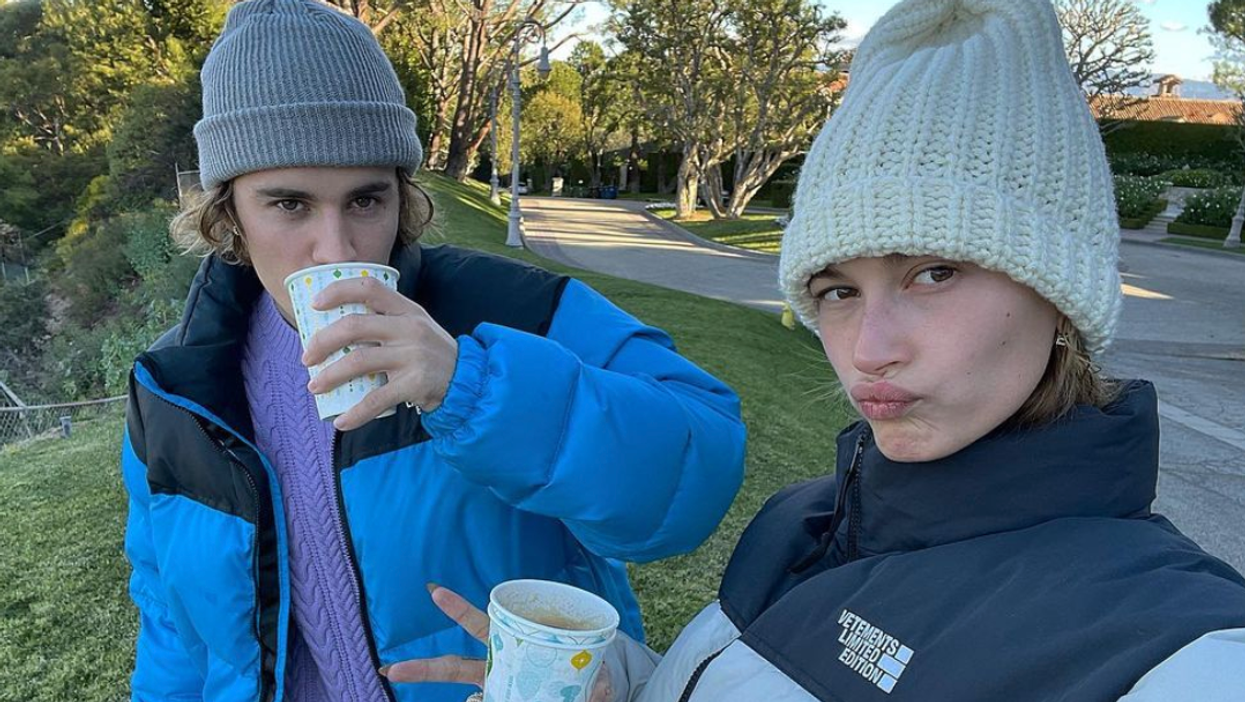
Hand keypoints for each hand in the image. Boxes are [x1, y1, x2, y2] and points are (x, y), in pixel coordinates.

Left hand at [301, 277, 457, 430]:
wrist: (468, 381)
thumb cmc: (430, 353)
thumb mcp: (415, 326)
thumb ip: (385, 322)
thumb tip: (334, 329)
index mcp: (406, 310)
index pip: (368, 288)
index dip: (338, 291)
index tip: (314, 303)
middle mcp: (409, 328)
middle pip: (354, 326)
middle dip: (323, 342)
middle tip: (307, 358)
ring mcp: (412, 356)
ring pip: (358, 362)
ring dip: (329, 376)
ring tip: (315, 387)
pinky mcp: (415, 384)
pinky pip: (376, 399)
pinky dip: (355, 413)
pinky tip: (341, 421)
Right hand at [381, 585, 614, 701]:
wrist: (591, 691)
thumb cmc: (584, 669)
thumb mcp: (592, 668)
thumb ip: (596, 679)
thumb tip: (599, 687)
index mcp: (512, 646)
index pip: (481, 624)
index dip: (458, 609)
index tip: (434, 591)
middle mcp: (498, 670)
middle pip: (454, 667)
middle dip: (423, 669)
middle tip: (389, 669)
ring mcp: (500, 690)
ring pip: (469, 694)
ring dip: (467, 700)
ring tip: (443, 694)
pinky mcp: (504, 699)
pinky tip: (480, 701)